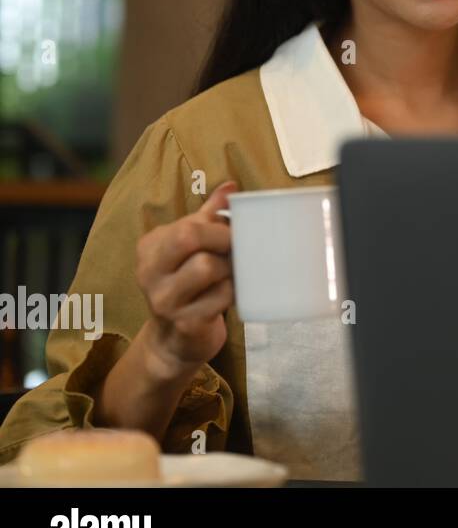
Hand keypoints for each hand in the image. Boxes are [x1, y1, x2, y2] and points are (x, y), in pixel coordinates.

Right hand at [135, 181, 237, 379]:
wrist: (175, 341)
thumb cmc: (189, 286)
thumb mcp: (193, 248)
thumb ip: (209, 216)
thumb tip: (231, 186)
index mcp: (150, 247)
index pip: (188, 224)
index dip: (221, 225)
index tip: (237, 232)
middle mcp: (149, 272)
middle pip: (189, 237)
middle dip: (223, 240)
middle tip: (238, 249)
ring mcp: (163, 300)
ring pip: (207, 267)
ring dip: (231, 269)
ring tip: (234, 274)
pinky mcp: (184, 323)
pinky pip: (220, 297)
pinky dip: (232, 293)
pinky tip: (229, 295)